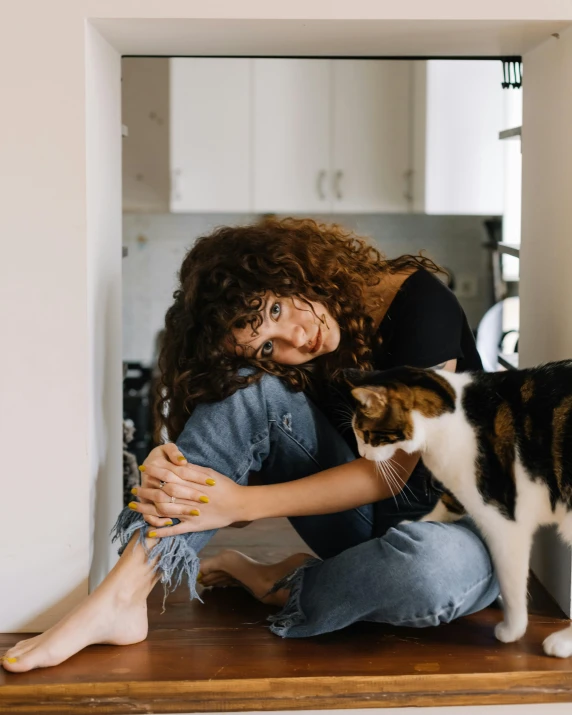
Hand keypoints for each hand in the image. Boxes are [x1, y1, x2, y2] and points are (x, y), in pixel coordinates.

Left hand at [130, 445, 248, 536]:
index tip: (143, 468)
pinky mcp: (194, 525)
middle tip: (133, 488)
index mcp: (192, 482)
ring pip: (164, 511)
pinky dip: (162, 531)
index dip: (154, 471)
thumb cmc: (224, 486)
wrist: (239, 503)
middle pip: (162, 493)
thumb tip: (177, 462)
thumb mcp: (209, 472)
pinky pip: (175, 529)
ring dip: (147, 509)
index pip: (169, 475)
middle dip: (146, 490)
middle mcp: (189, 497)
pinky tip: (149, 531)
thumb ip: (192, 469)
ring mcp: (190, 512)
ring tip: (134, 507)